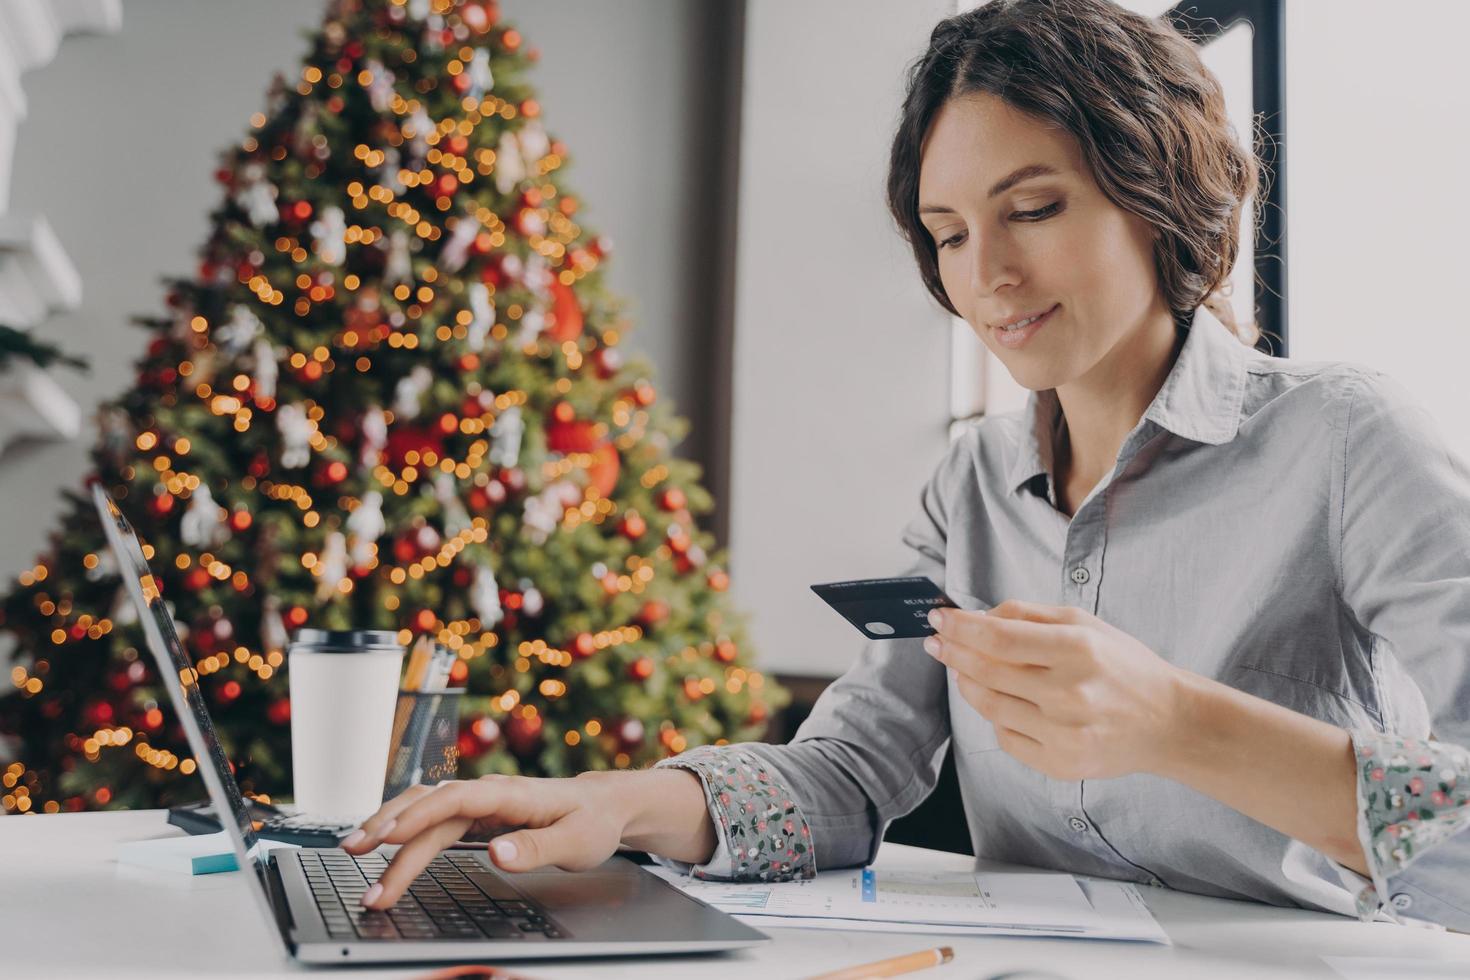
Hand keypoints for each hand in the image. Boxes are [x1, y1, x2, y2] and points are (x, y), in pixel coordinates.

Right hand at [341, 771, 633, 908]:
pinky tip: (377, 840)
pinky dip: (401, 827)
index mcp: (509, 794)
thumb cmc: (593, 822)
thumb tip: (497, 855)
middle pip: (429, 809)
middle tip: (356, 861)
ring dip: (386, 826)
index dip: (418, 816)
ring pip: (422, 808)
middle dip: (389, 833)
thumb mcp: (577, 842)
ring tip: (352, 850)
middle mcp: (487, 793)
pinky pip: (430, 819)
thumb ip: (537, 848)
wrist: (604, 804)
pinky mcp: (475, 816)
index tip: (387, 837)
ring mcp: (478, 803)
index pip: (455, 800)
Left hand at [923, 599, 1184, 779]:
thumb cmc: (1123, 667)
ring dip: (966, 683)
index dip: (960, 627)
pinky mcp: (1060, 763)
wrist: (1167, 722)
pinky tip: (999, 701)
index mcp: (1078, 650)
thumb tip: (976, 617)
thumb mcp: (1084, 624)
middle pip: (987, 671)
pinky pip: (1006, 737)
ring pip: (989, 705)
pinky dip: (995, 716)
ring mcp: (1063, 733)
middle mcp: (1069, 693)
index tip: (939, 618)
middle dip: (953, 652)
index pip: (999, 637)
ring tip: (961, 668)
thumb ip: (1027, 615)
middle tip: (937, 642)